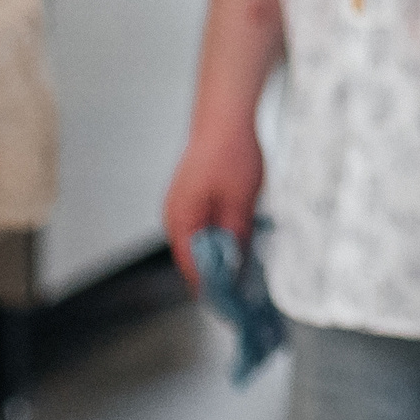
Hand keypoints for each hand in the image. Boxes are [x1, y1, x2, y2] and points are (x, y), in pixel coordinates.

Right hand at [163, 114, 262, 291]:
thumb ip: (235, 235)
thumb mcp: (241, 200)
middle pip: (193, 256)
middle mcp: (175, 215)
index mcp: (182, 220)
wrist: (225, 116)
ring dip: (219, 252)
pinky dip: (218, 234)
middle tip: (242, 287)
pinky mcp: (192, 195)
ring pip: (199, 241)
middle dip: (216, 271)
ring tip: (244, 264)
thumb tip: (236, 263)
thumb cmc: (230, 152)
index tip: (230, 303)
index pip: (192, 267)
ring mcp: (181, 204)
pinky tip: (239, 235)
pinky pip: (203, 225)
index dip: (211, 287)